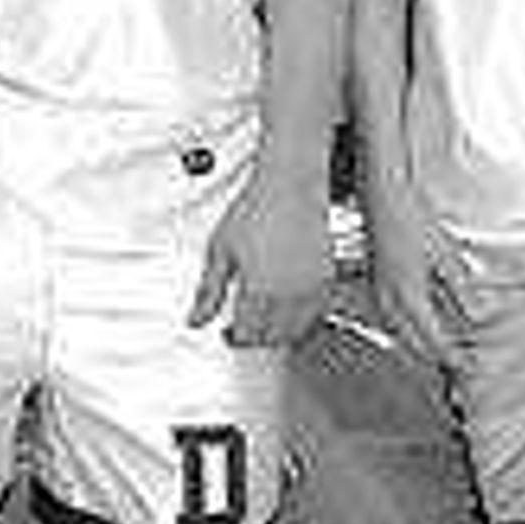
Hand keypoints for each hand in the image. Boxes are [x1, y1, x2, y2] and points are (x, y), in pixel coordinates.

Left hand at [191, 157, 329, 348]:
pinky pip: (317, 315)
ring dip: (280, 333)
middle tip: (242, 326)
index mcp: (260, 291)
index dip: (236, 338)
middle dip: (256, 338)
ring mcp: (314, 289)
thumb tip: (196, 319)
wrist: (290, 186)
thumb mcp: (219, 250)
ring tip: (263, 317)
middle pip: (274, 338)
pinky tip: (288, 306)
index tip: (228, 331)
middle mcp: (291, 295)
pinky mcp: (328, 280)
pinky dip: (302, 319)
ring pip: (298, 331)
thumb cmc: (256, 209)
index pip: (249, 335)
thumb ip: (208, 291)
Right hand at [361, 176, 461, 363]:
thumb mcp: (444, 251)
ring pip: (397, 332)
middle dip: (434, 357)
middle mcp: (390, 295)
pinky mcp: (375, 281)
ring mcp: (379, 289)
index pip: (432, 337)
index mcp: (409, 290)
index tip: (468, 367)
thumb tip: (477, 314)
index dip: (451, 355)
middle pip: (411, 342)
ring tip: (435, 354)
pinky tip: (411, 329)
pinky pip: (388, 317)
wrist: (381, 193)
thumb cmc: (411, 215)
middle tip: (457, 366)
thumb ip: (458, 287)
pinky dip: (403, 329)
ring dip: (416, 346)